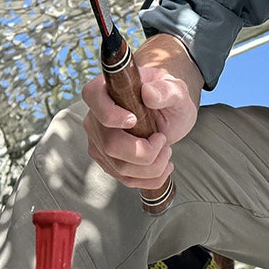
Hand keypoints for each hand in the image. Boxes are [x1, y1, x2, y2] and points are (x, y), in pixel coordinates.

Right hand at [80, 64, 195, 190]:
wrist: (168, 114)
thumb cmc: (168, 98)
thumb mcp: (175, 90)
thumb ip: (166, 90)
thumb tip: (149, 94)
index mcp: (106, 89)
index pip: (93, 98)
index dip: (110, 114)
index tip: (134, 120)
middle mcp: (96, 116)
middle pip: (110, 144)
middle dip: (145, 151)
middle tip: (163, 139)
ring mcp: (98, 141)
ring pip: (120, 167)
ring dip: (152, 166)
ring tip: (166, 150)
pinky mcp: (107, 161)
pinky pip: (125, 179)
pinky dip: (151, 178)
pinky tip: (163, 166)